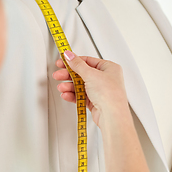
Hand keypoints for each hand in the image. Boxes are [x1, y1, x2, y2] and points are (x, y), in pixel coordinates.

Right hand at [53, 51, 150, 171]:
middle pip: (82, 73)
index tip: (63, 61)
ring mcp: (100, 91)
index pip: (88, 61)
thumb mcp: (91, 74)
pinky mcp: (95, 101)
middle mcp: (106, 78)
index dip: (74, 61)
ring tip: (61, 87)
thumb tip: (69, 55)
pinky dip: (73, 95)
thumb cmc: (110, 95)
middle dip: (69, 75)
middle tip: (58, 74)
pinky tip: (66, 95)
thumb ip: (77, 64)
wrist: (112, 116)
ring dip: (69, 86)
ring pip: (80, 85)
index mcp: (109, 68)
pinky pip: (81, 95)